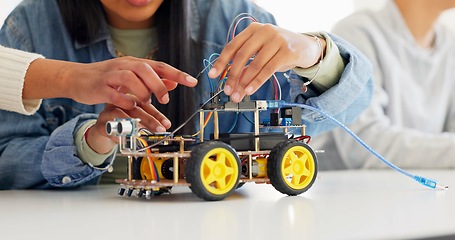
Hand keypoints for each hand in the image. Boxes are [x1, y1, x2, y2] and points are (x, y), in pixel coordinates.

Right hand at [23, 57, 197, 109]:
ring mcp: (112, 76)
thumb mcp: (132, 76)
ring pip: (131, 80)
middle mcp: (125, 65)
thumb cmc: (108, 79)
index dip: (177, 73)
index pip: (160, 66)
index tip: (192, 81)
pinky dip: (125, 102)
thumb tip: (174, 81)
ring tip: (146, 105)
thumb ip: (153, 80)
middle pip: (146, 70)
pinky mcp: (101, 88)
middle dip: (158, 85)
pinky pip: (116, 95)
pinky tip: (129, 107)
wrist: (77, 78)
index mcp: (135, 63)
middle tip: (165, 100)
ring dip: (142, 94)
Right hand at [86, 96, 170, 153]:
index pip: (145, 102)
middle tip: (160, 130)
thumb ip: (152, 113)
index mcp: (129, 95)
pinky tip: (126, 139)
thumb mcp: (137, 115)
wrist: (102, 129)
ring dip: (135, 126)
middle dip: (150, 120)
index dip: (157, 114)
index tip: (166, 124)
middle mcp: (119, 101)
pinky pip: (110, 128)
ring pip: (122, 116)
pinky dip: (118, 134)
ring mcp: (108, 111)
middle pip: (136, 108)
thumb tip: (168, 121)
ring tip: (144, 134)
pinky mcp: (100, 123)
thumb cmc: (122, 119)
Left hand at [208, 23, 324, 101]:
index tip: (212, 75)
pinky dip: (257, 82)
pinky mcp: (287, 51)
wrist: (305, 47)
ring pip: (255, 64)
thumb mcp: (261, 52)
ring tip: (238, 95)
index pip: (232, 46)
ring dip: (244, 83)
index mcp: (253, 30)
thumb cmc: (279, 50)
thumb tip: (231, 83)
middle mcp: (264, 31)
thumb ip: (247, 63)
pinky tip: (250, 90)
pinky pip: (268, 69)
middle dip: (232, 75)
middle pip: (241, 55)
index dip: (221, 61)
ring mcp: (277, 40)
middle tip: (227, 90)